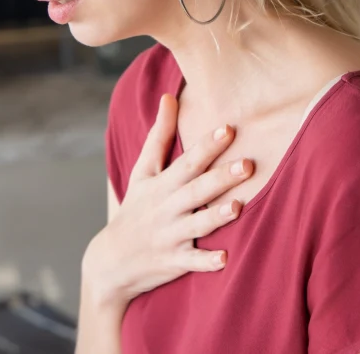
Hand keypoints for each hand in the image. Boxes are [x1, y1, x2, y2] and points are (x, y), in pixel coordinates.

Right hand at [83, 93, 252, 308]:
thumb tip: (169, 96)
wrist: (112, 259)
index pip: (187, 161)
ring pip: (197, 224)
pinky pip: (193, 262)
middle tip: (248, 164)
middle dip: (221, 177)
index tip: (227, 129)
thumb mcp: (142, 171)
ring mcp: (171, 235)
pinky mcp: (175, 261)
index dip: (207, 146)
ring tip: (237, 207)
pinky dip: (206, 262)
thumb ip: (159, 135)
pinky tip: (224, 259)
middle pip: (197, 190)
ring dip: (216, 217)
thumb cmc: (136, 207)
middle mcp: (167, 207)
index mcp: (162, 184)